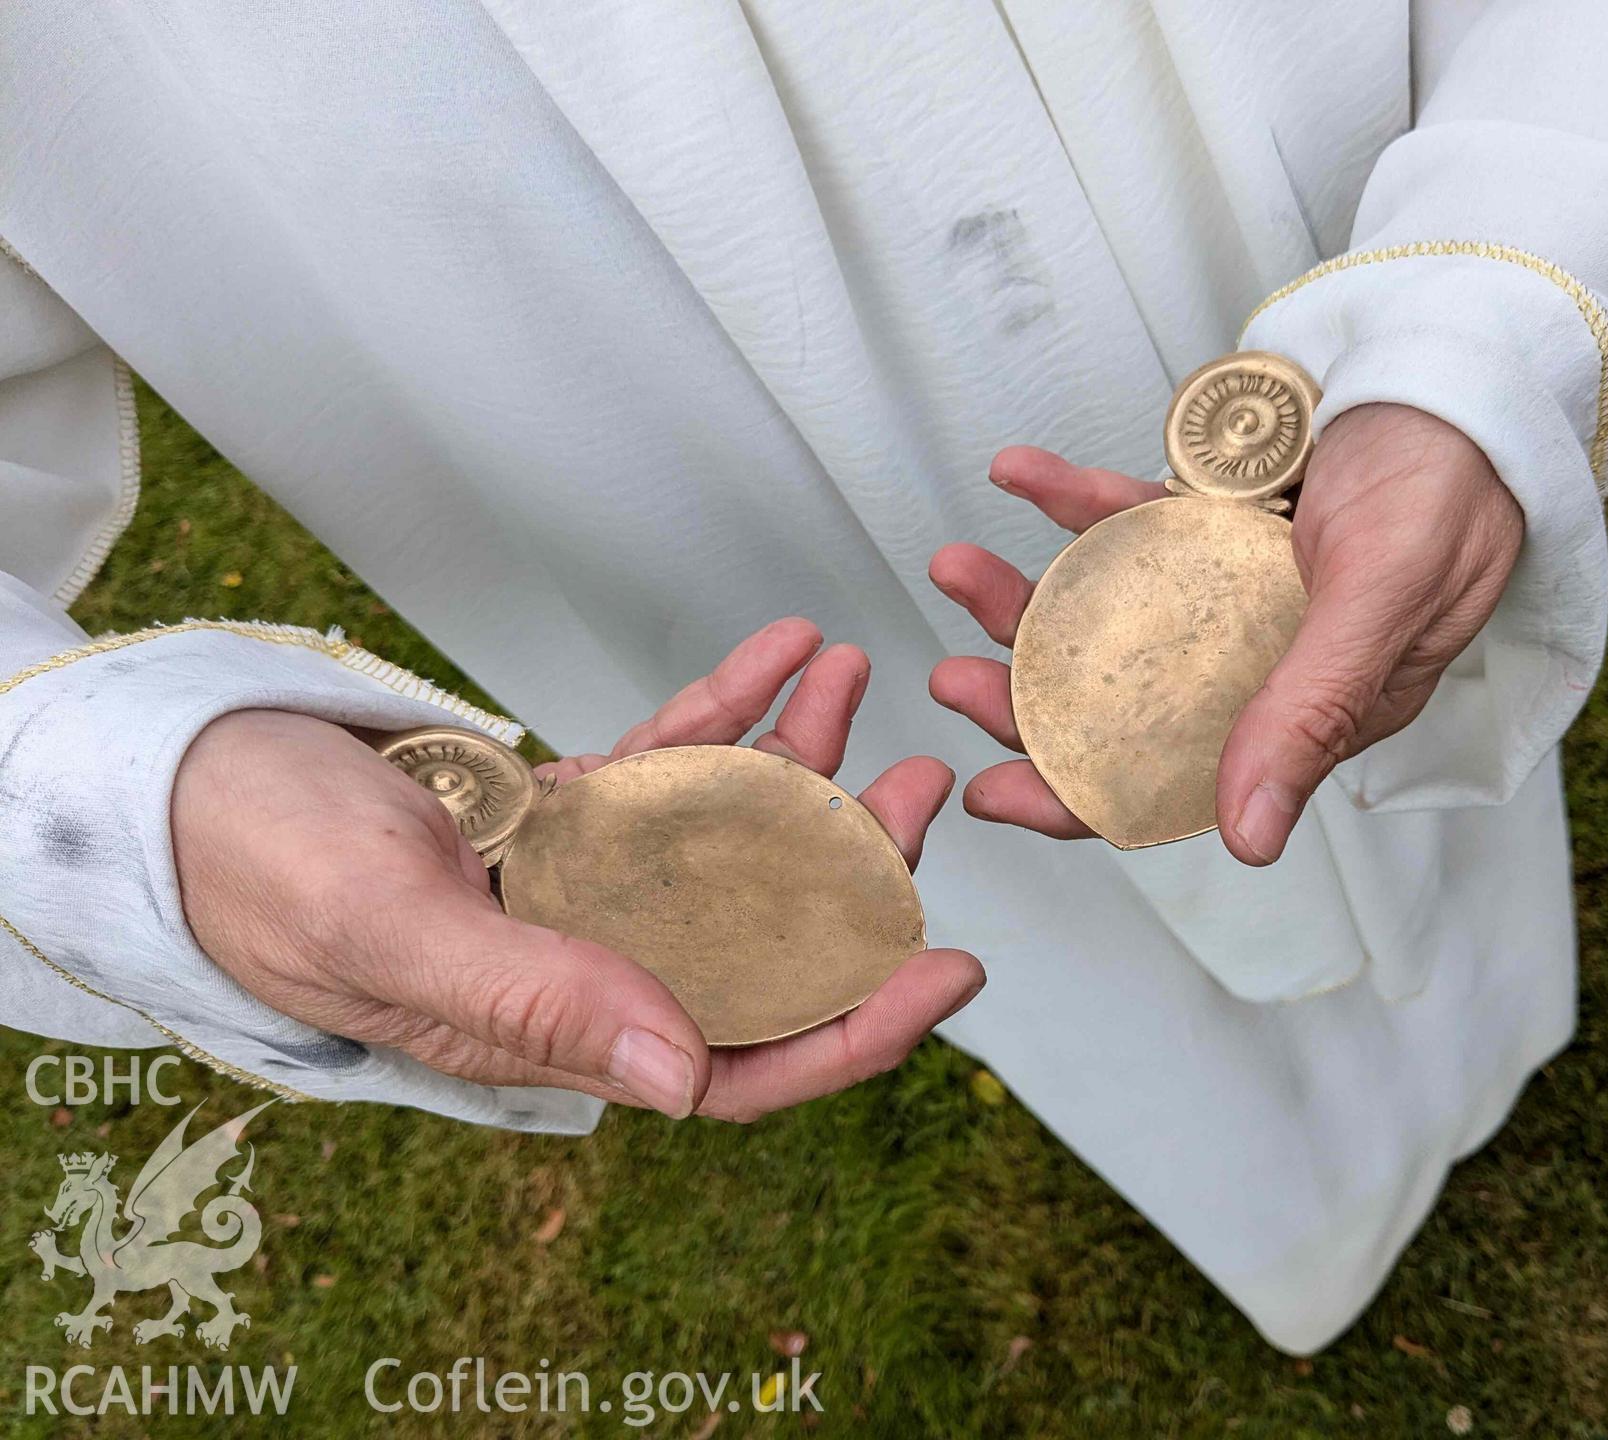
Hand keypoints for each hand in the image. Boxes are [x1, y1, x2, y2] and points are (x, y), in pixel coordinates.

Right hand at [173, 618, 982, 1121]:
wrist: (186, 777)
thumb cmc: (259, 867)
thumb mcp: (392, 932)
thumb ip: (536, 999)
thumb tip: (683, 1075)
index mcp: (559, 1032)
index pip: (741, 1060)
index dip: (854, 1029)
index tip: (947, 967)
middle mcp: (591, 964)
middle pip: (761, 941)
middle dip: (855, 873)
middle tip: (919, 787)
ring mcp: (583, 882)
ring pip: (728, 840)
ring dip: (803, 764)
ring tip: (853, 678)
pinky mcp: (564, 808)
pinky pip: (668, 764)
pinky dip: (725, 707)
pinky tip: (781, 649)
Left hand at [929, 402, 1522, 864]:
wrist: (1464, 365)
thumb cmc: (1453, 484)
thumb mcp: (1385, 599)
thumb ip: (1310, 709)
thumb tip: (1246, 838)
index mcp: (1306, 709)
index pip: (1178, 779)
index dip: (1080, 795)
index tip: (990, 792)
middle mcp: (1256, 660)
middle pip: (1120, 703)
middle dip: (1026, 700)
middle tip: (951, 680)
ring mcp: (1227, 589)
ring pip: (1108, 613)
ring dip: (1025, 597)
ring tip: (956, 568)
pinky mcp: (1211, 520)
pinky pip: (1127, 520)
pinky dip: (1070, 499)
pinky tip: (1018, 473)